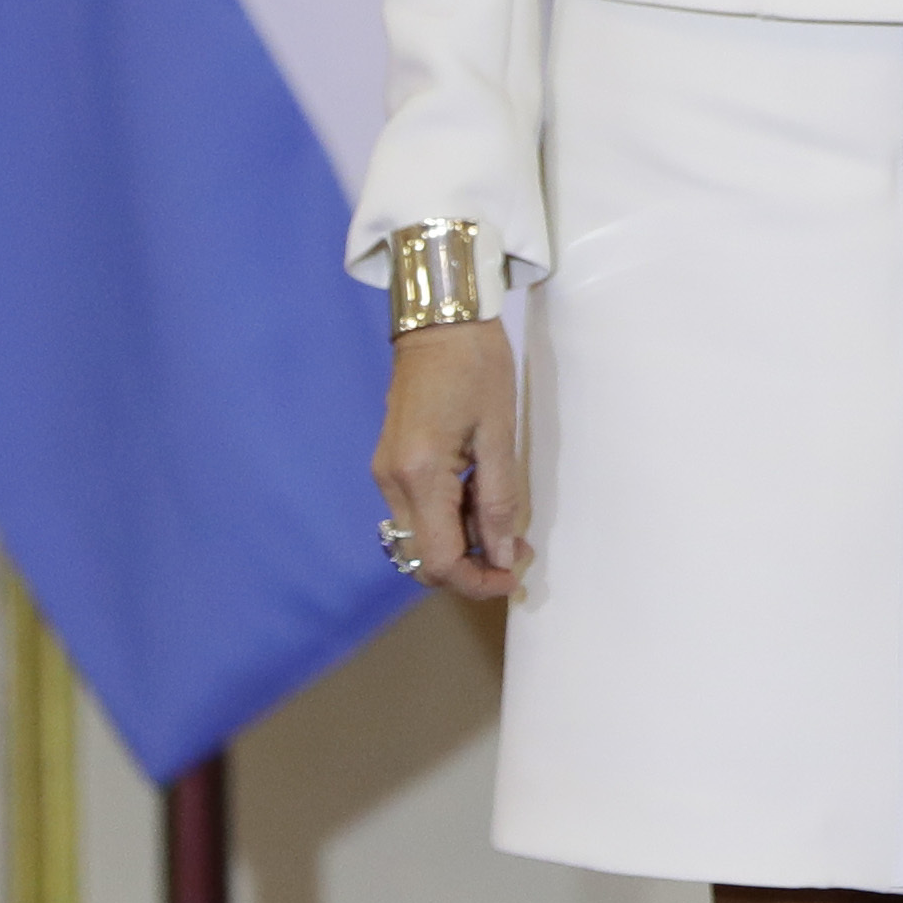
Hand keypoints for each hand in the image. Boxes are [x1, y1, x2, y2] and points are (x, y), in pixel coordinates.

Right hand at [374, 317, 528, 600]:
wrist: (440, 322)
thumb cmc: (477, 367)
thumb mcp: (499, 433)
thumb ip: (498, 500)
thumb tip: (500, 555)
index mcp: (418, 475)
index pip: (437, 560)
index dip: (476, 580)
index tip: (513, 576)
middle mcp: (391, 482)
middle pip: (422, 558)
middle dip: (470, 567)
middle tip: (516, 553)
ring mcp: (386, 474)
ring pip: (421, 538)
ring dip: (462, 543)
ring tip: (506, 525)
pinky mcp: (391, 464)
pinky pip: (418, 512)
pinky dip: (450, 519)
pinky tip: (481, 502)